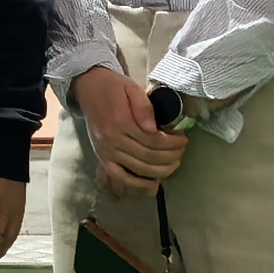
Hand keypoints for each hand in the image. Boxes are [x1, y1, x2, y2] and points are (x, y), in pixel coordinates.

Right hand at [72, 65, 190, 194]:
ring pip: (139, 169)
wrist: (89, 89)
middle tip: (182, 150)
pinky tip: (154, 184)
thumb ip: (144, 107)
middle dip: (170, 156)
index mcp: (120, 122)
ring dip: (161, 170)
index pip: (153, 140)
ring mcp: (106, 152)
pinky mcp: (102, 159)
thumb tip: (155, 128)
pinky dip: (138, 185)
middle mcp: (111, 141)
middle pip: (148, 156)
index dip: (172, 143)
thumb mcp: (131, 88)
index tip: (183, 139)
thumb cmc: (114, 87)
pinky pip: (120, 178)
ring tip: (174, 163)